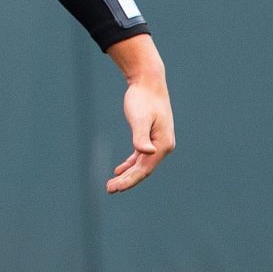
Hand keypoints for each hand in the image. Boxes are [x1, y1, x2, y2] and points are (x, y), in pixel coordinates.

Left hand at [109, 73, 174, 192]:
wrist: (148, 82)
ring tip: (112, 184)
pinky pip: (141, 156)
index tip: (114, 188)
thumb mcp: (139, 118)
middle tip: (109, 189)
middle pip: (143, 169)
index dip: (130, 180)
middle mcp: (163, 146)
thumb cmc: (142, 99)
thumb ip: (141, 136)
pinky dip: (131, 164)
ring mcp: (158, 142)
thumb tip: (148, 152)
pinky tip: (120, 170)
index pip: (145, 169)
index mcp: (162, 144)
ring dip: (128, 174)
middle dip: (126, 180)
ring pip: (142, 164)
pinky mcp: (151, 137)